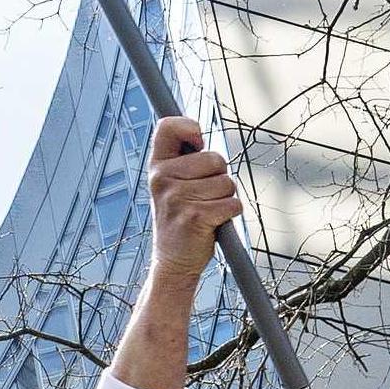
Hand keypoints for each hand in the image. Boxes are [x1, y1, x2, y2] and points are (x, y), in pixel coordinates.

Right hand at [144, 114, 241, 284]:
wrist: (172, 262)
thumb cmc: (180, 220)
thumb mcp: (171, 186)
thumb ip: (183, 160)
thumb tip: (198, 132)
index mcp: (157, 168)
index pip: (168, 127)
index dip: (189, 127)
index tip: (198, 143)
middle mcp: (162, 179)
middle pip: (215, 158)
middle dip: (219, 177)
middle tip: (203, 196)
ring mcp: (177, 198)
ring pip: (227, 183)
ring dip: (225, 199)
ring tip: (207, 211)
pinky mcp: (195, 216)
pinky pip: (232, 203)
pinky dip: (230, 214)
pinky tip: (212, 224)